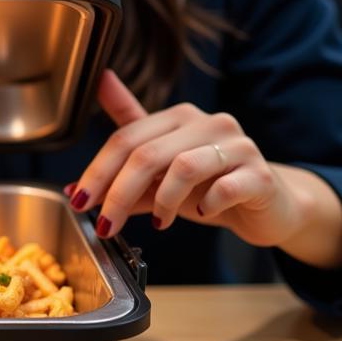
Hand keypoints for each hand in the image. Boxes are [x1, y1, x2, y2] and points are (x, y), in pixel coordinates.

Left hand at [66, 70, 303, 248]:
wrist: (268, 206)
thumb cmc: (208, 187)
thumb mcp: (159, 176)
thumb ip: (121, 173)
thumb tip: (72, 186)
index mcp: (178, 117)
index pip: (125, 138)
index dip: (97, 170)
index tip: (80, 199)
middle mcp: (207, 122)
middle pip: (147, 153)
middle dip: (119, 192)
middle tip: (106, 223)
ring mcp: (237, 145)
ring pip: (183, 166)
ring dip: (162, 201)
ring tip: (159, 222)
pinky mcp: (260, 174)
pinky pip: (225, 187)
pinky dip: (205, 206)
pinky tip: (201, 215)